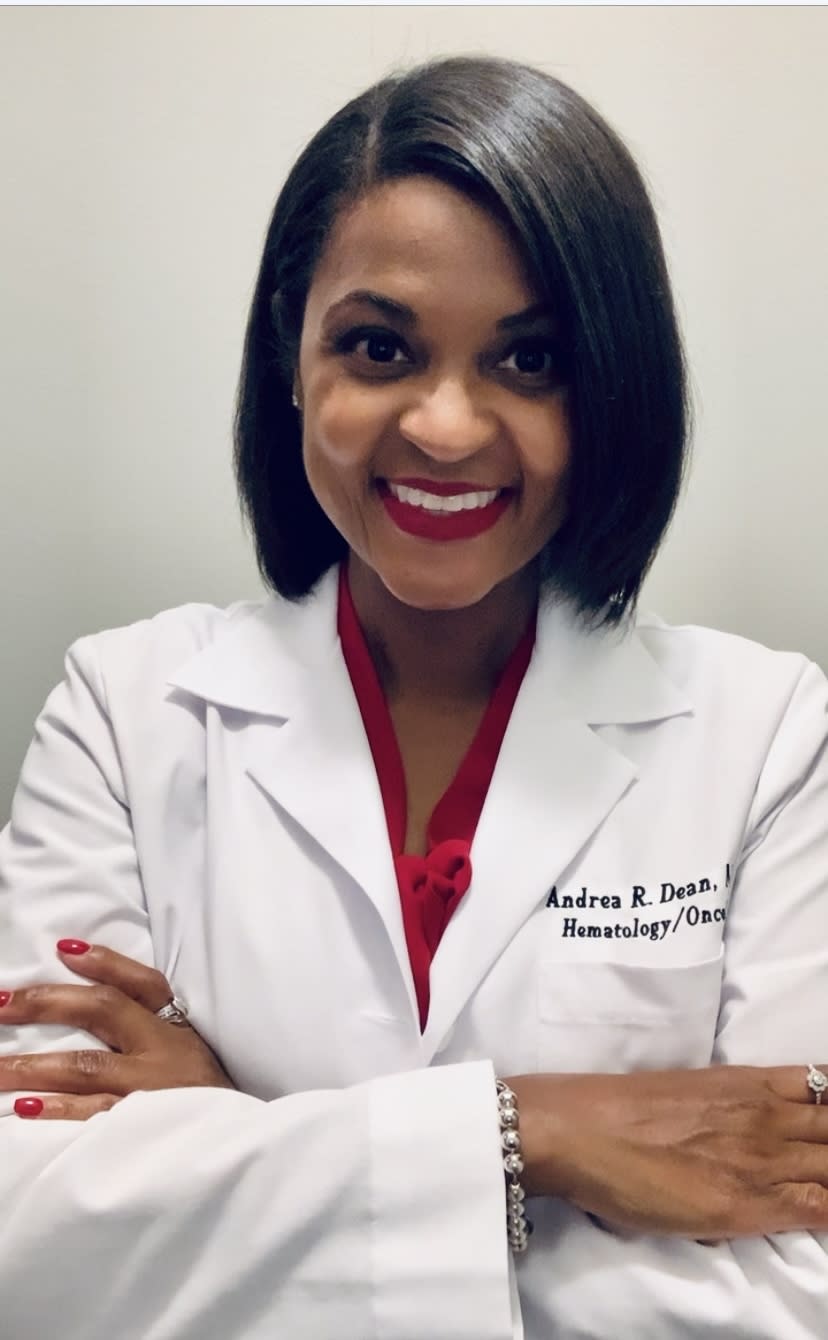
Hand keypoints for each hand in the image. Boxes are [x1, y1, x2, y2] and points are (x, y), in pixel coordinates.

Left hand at [0, 941, 234, 1119]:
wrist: (237, 1151)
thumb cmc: (204, 1099)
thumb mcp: (191, 1052)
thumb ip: (151, 1028)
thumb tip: (94, 997)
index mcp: (176, 1028)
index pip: (142, 982)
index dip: (105, 963)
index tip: (64, 950)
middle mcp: (164, 1050)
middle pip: (102, 1011)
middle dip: (47, 1003)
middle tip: (0, 1004)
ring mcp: (150, 1090)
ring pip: (85, 1066)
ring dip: (32, 1066)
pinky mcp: (142, 1130)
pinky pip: (93, 1116)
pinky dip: (59, 1111)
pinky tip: (25, 1108)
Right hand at [507, 1065, 827, 1239]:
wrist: (582, 1131)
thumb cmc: (619, 1111)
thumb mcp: (689, 1091)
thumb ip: (730, 1106)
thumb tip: (746, 1129)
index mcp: (749, 1082)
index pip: (824, 1084)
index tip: (824, 1119)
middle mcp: (766, 1114)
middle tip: (821, 1154)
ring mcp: (763, 1158)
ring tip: (821, 1177)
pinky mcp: (752, 1203)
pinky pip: (819, 1207)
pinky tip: (824, 1210)